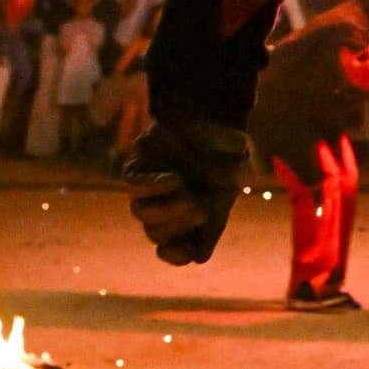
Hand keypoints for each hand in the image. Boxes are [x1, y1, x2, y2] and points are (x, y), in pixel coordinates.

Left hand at [123, 117, 246, 266]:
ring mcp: (148, 189)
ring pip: (142, 214)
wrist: (208, 113)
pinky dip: (153, 187)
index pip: (176, 250)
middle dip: (179, 224)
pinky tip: (173, 179)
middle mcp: (165, 207)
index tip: (190, 252)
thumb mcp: (233, 179)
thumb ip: (221, 209)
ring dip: (165, 210)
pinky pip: (135, 186)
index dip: (177, 256)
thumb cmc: (225, 150)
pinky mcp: (137, 168)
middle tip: (201, 207)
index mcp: (190, 218)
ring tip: (188, 193)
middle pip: (157, 234)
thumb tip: (202, 253)